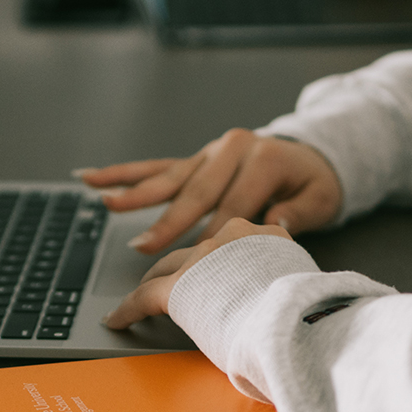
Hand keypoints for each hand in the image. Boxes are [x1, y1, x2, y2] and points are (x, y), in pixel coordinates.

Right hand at [78, 129, 341, 254]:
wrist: (309, 155)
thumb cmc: (313, 184)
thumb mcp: (319, 198)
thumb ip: (297, 212)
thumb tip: (275, 226)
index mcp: (262, 159)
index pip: (235, 203)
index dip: (216, 234)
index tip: (198, 263)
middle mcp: (232, 149)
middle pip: (197, 191)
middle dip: (170, 221)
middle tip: (145, 247)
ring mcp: (209, 153)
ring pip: (170, 177)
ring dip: (137, 194)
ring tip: (108, 204)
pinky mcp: (194, 159)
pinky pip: (156, 167)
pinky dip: (125, 174)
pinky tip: (93, 178)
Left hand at [103, 219, 289, 328]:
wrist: (296, 321)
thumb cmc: (308, 313)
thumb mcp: (300, 282)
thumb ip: (285, 281)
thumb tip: (287, 307)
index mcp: (266, 236)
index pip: (233, 243)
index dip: (218, 259)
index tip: (214, 270)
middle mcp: (230, 237)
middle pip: (195, 252)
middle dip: (181, 267)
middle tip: (171, 281)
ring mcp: (201, 259)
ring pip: (167, 268)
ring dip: (154, 282)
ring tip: (140, 297)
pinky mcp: (177, 287)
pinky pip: (145, 296)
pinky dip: (128, 309)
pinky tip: (118, 319)